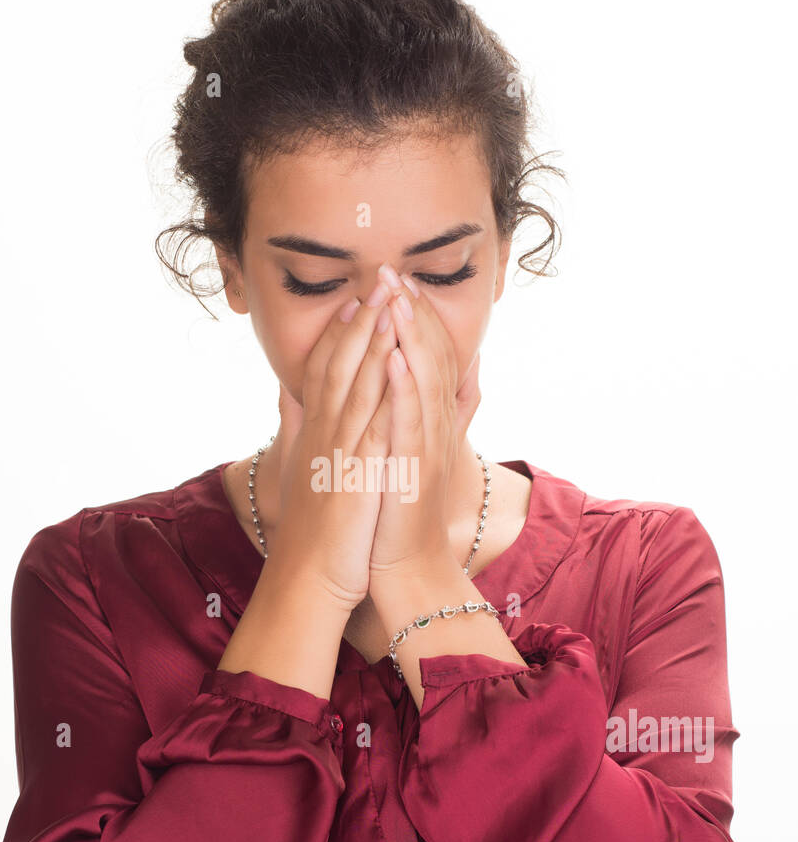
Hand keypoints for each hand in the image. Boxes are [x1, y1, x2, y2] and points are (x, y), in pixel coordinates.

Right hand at [267, 277, 399, 609]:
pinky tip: (398, 365)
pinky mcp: (355, 477)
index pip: (326, 370)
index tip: (357, 298)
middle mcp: (323, 436)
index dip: (342, 332)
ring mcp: (338, 454)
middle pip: (339, 367)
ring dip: (372, 344)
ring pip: (355, 388)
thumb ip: (294, 424)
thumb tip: (288, 390)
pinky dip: (385, 394)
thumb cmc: (310, 530)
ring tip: (389, 305)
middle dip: (359, 322)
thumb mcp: (299, 467)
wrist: (306, 580)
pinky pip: (372, 427)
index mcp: (315, 433)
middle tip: (377, 280)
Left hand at [368, 270, 481, 580]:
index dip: (418, 319)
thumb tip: (447, 374)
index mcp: (430, 423)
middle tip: (394, 272)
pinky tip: (395, 360)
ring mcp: (425, 449)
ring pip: (422, 383)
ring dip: (410, 339)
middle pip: (430, 359)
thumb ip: (429, 414)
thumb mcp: (416, 454)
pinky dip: (404, 391)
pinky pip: (409, 425)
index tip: (402, 283)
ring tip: (396, 300)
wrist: (408, 569)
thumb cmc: (402, 514)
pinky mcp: (411, 473)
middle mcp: (434, 429)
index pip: (430, 358)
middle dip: (412, 314)